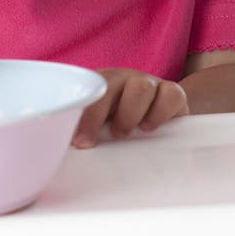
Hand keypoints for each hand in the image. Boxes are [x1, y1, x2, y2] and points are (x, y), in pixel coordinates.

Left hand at [72, 68, 188, 148]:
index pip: (86, 91)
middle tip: (92, 141)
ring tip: (122, 133)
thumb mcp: (99, 125)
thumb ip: (85, 134)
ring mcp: (148, 83)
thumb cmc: (118, 123)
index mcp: (99, 85)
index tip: (79, 142)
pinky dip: (161, 111)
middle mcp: (122, 80)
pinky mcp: (172, 93)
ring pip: (141, 86)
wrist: (158, 110)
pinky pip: (172, 94)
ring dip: (130, 112)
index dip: (82, 114)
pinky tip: (150, 127)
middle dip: (97, 114)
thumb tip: (62, 156)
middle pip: (109, 85)